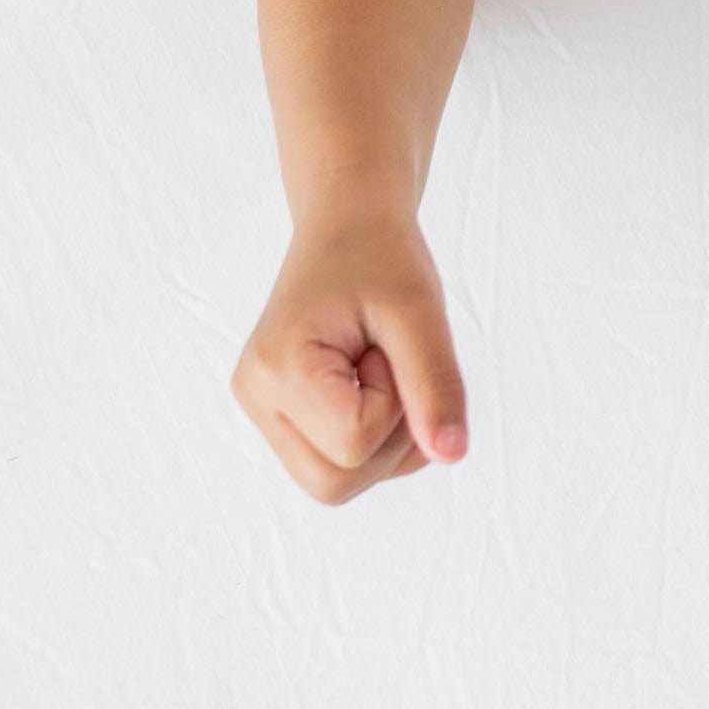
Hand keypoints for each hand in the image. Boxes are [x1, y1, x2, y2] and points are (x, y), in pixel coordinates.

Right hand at [232, 203, 468, 503]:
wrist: (350, 223)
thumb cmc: (381, 256)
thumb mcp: (419, 311)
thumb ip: (435, 385)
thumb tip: (451, 455)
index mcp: (277, 369)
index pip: (354, 443)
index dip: (395, 401)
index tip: (389, 344)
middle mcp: (257, 398)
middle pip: (336, 485)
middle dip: (389, 435)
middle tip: (391, 362)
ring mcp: (263, 411)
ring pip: (336, 483)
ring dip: (384, 439)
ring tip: (380, 365)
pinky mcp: (280, 415)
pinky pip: (336, 466)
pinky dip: (374, 439)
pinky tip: (372, 382)